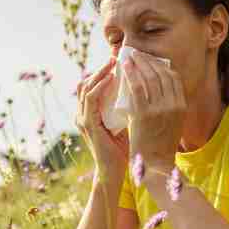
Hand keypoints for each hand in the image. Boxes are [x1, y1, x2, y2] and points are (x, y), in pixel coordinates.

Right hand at [74, 56, 129, 185]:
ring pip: (86, 87)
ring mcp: (83, 119)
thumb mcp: (126, 122)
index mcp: (91, 114)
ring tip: (113, 63)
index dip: (103, 72)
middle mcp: (83, 114)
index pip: (92, 86)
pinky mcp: (88, 125)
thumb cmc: (124, 148)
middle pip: (86, 82)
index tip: (120, 61)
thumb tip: (145, 89)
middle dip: (100, 68)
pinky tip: (111, 79)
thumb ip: (129, 108)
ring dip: (99, 73)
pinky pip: (91, 99)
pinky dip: (100, 86)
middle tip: (116, 57)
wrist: (116, 171)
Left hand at [123, 51, 185, 172]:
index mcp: (182, 106)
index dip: (161, 66)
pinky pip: (137, 87)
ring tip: (129, 57)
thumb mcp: (173, 123)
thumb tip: (157, 88)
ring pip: (149, 78)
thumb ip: (169, 106)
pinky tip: (124, 67)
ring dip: (138, 63)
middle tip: (137, 54)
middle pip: (161, 74)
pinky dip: (130, 74)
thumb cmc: (160, 145)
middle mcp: (173, 105)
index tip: (150, 60)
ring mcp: (159, 109)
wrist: (154, 164)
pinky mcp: (143, 114)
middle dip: (148, 61)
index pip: (173, 78)